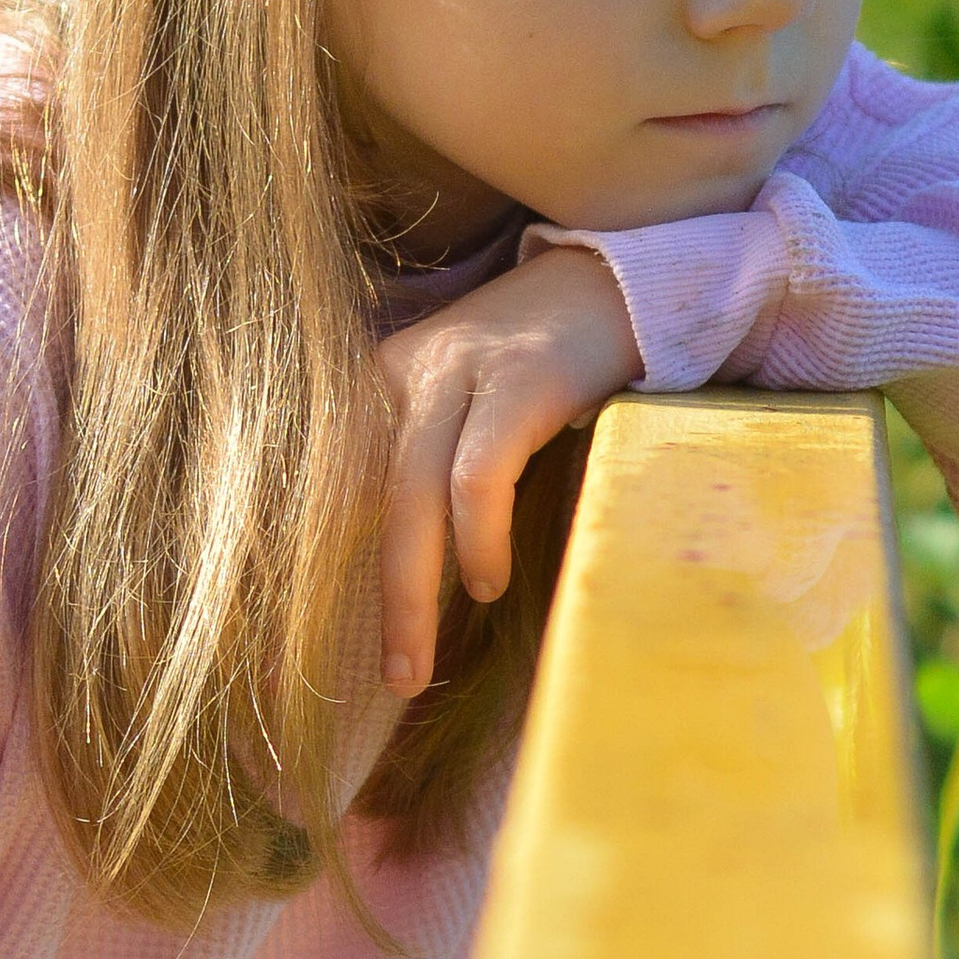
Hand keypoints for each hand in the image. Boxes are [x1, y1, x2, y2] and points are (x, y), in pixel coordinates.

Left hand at [373, 247, 642, 695]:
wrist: (629, 281)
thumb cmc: (553, 362)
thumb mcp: (471, 404)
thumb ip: (433, 466)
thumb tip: (410, 575)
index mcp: (387, 379)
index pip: (338, 486)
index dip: (329, 568)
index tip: (338, 644)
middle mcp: (410, 370)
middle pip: (371, 500)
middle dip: (379, 599)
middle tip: (392, 677)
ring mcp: (463, 369)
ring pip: (413, 495)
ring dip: (413, 591)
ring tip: (424, 659)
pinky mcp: (520, 378)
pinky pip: (479, 474)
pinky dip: (478, 537)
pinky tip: (488, 581)